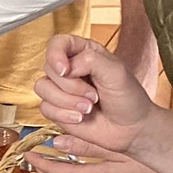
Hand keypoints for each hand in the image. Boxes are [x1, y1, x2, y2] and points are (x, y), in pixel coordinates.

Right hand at [34, 34, 156, 155]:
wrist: (130, 129)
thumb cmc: (128, 98)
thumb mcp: (116, 72)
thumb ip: (90, 60)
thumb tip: (64, 68)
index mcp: (84, 52)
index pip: (58, 43)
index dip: (55, 55)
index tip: (65, 70)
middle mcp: (70, 69)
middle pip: (49, 69)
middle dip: (71, 86)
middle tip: (94, 95)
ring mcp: (61, 89)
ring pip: (42, 88)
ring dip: (67, 101)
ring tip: (88, 108)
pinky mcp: (57, 108)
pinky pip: (45, 108)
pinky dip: (63, 115)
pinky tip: (80, 117)